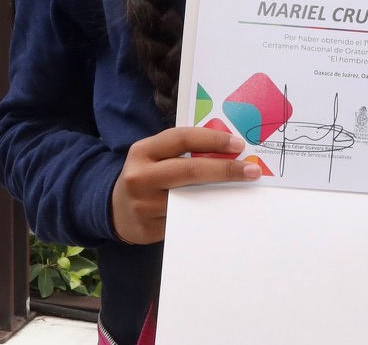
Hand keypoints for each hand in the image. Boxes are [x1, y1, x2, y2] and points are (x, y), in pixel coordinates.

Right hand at [110, 126, 258, 243]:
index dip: (213, 139)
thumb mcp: (155, 156)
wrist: (116, 210)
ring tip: (244, 188)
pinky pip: (185, 219)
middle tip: (251, 170)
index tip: (238, 145)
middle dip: (225, 169)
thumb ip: (183, 149)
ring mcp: (144, 205)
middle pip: (190, 169)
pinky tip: (224, 208)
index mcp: (143, 151)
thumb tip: (229, 147)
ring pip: (190, 198)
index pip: (182, 138)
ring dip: (220, 192)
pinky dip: (207, 212)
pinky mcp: (150, 229)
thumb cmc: (147, 175)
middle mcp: (140, 177)